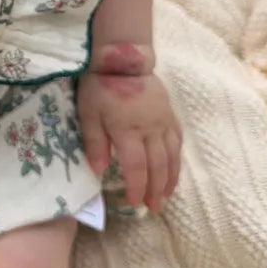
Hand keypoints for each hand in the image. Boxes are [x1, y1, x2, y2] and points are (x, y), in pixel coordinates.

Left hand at [76, 68, 181, 213]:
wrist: (123, 59)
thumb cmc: (100, 86)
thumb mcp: (88, 113)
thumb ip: (94, 142)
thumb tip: (99, 171)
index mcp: (128, 130)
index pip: (136, 167)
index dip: (137, 188)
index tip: (134, 203)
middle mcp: (150, 129)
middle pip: (158, 166)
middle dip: (156, 190)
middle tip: (154, 208)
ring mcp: (164, 122)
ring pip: (172, 156)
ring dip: (170, 179)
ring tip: (166, 197)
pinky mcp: (170, 114)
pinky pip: (178, 141)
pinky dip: (177, 159)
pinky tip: (174, 170)